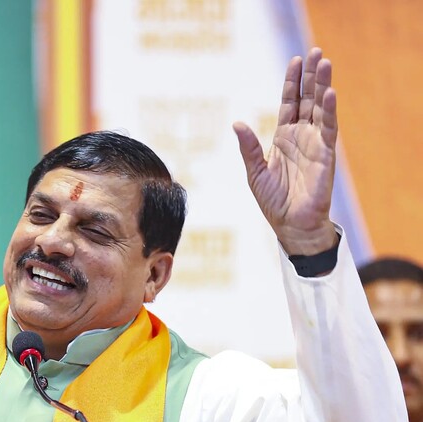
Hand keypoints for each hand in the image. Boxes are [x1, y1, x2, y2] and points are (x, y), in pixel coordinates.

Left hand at [233, 48, 338, 254]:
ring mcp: (315, 143)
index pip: (290, 102)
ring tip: (325, 62)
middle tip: (315, 51)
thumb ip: (249, 147)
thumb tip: (236, 123)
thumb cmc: (274, 201)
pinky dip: (329, 110)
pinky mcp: (326, 155)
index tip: (295, 61)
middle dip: (312, 76)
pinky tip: (329, 93)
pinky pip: (329, 128)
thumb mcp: (255, 171)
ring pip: (321, 108)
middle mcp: (302, 136)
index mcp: (284, 137)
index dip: (292, 82)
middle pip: (308, 99)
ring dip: (323, 85)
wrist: (291, 225)